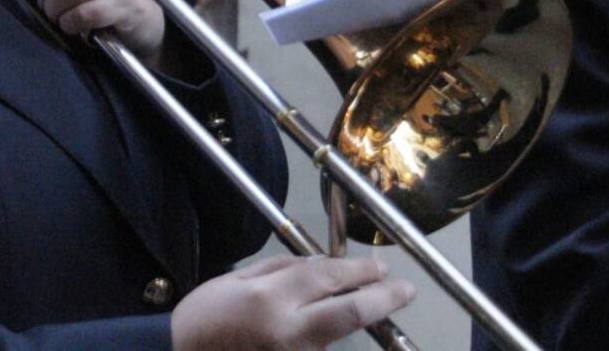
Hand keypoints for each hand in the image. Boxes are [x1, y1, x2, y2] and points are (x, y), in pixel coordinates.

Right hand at [171, 255, 414, 350]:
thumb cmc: (204, 319)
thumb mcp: (239, 280)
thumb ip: (284, 270)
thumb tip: (322, 267)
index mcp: (271, 300)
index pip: (328, 278)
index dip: (359, 269)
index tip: (380, 266)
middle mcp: (290, 333)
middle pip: (350, 313)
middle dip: (382, 299)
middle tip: (404, 290)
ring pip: (338, 335)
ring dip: (356, 319)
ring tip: (373, 304)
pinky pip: (319, 349)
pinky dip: (330, 337)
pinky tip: (327, 326)